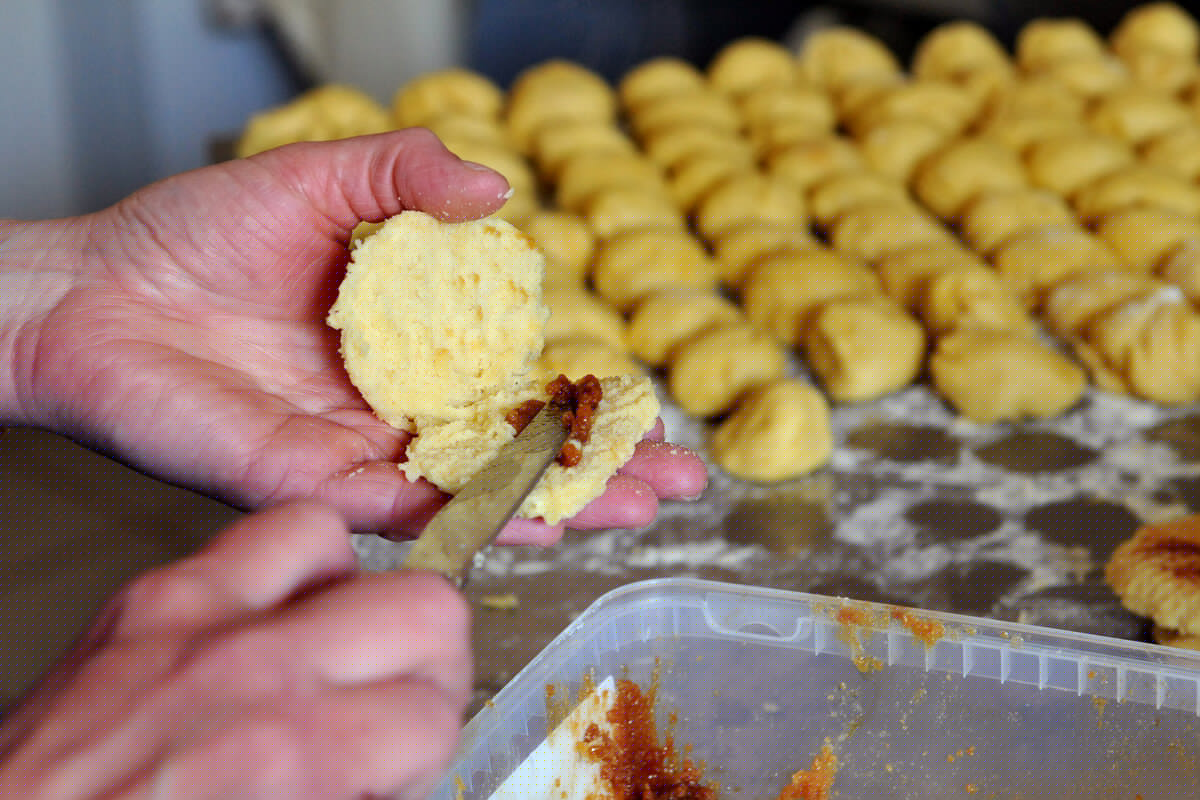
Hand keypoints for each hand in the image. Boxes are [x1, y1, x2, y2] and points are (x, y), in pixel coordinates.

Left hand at [0, 500, 469, 799]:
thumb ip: (355, 784)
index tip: (404, 764)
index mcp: (292, 752)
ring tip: (331, 645)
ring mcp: (190, 617)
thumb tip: (390, 766)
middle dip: (430, 662)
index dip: (431, 746)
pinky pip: (247, 541)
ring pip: (335, 538)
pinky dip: (275, 575)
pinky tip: (264, 625)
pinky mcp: (144, 600)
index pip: (434, 711)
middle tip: (400, 703)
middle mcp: (249, 667)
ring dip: (349, 594)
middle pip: (426, 606)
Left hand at [6, 130, 706, 541]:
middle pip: (514, 447)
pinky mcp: (308, 482)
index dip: (587, 398)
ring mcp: (357, 450)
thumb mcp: (319, 180)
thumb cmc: (193, 234)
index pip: (519, 380)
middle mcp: (395, 408)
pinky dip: (468, 511)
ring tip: (634, 509)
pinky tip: (537, 518)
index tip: (655, 414)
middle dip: (600, 467)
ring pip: (473, 485)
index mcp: (407, 345)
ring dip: (557, 501)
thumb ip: (405, 176)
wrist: (90, 290)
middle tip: (680, 483)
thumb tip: (500, 189)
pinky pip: (401, 503)